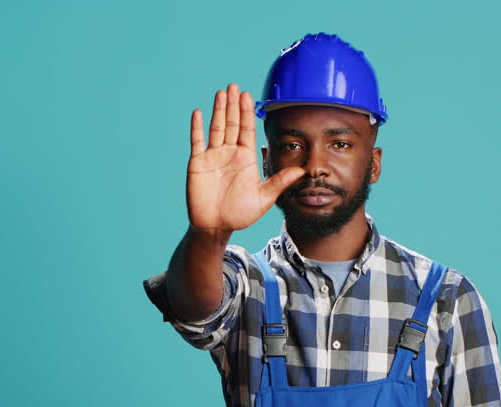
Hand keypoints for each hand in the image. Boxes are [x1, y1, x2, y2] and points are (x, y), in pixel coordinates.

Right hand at [186, 84, 304, 233]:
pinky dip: (197, 128)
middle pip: (232, 124)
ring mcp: (212, 156)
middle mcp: (229, 153)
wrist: (216, 227)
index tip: (249, 96)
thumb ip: (280, 182)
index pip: (247, 130)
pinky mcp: (198, 163)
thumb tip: (303, 171)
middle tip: (235, 86)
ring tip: (222, 93)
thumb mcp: (264, 198)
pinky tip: (199, 113)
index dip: (247, 113)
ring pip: (216, 127)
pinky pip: (197, 142)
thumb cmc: (239, 214)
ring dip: (218, 110)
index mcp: (245, 158)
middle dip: (233, 105)